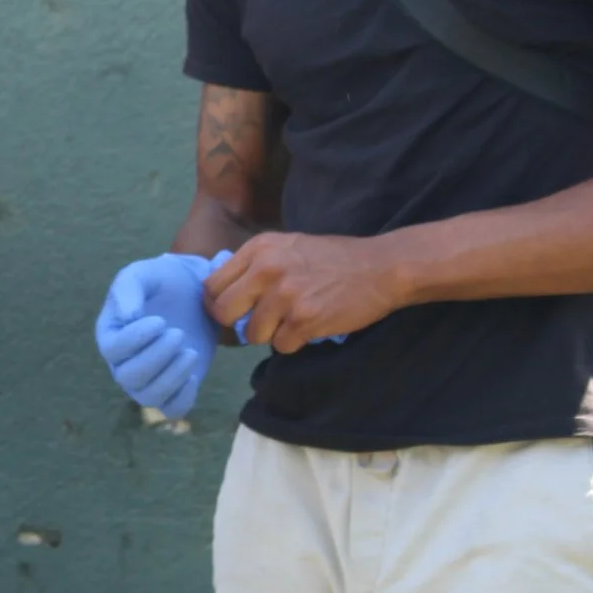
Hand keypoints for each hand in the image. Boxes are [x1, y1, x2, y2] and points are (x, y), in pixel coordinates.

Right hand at [93, 253, 223, 417]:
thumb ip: (129, 288)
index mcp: (110, 334)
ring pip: (149, 397)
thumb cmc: (163, 281)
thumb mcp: (144, 274)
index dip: (136, 339)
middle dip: (156, 358)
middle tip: (179, 333)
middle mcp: (123, 362)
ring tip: (191, 352)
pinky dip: (183, 397)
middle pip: (128, 378)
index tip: (160, 321)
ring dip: (172, 377)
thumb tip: (127, 317)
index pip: (113, 349)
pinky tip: (193, 374)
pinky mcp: (173, 388)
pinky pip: (172, 409)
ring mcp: (148, 379)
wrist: (194, 292)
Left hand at [205, 232, 400, 352]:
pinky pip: (281, 346)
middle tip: (257, 324)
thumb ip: (257, 265)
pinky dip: (294, 342)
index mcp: (259, 248)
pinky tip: (310, 327)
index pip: (213, 285)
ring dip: (270, 334)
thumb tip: (225, 294)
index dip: (217, 304)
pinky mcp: (304, 320)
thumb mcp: (288, 246)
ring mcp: (285, 296)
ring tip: (292, 321)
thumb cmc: (334, 258)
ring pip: (252, 334)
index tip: (231, 312)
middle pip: (223, 312)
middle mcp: (266, 269)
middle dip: (238, 324)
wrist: (379, 268)